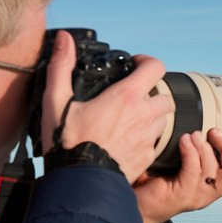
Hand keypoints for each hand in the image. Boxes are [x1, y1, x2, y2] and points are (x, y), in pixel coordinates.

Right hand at [41, 30, 173, 183]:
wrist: (80, 183)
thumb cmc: (68, 142)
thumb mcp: (57, 100)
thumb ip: (61, 66)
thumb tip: (64, 38)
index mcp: (126, 97)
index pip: (155, 68)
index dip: (147, 62)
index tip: (135, 64)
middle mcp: (143, 115)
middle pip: (164, 96)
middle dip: (152, 93)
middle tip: (133, 96)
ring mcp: (148, 138)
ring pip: (162, 120)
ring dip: (151, 116)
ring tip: (130, 118)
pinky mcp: (147, 157)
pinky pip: (155, 142)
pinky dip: (146, 138)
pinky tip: (127, 140)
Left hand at [134, 127, 221, 222]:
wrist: (137, 204)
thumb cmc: (158, 181)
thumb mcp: (186, 165)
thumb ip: (201, 151)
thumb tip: (209, 124)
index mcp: (217, 185)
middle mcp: (211, 193)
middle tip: (215, 132)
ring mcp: (197, 196)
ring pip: (215, 171)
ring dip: (206, 147)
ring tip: (195, 135)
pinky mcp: (181, 195)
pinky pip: (193, 170)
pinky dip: (191, 151)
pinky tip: (183, 141)